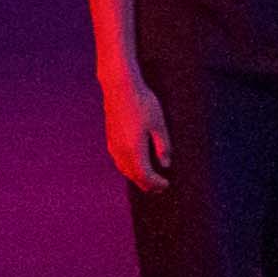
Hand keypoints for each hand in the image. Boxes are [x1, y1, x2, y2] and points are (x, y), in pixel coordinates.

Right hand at [105, 70, 175, 190]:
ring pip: (125, 170)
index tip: (167, 184)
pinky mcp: (110, 140)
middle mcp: (121, 151)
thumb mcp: (159, 124)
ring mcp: (113, 146)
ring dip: (137, 177)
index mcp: (134, 149)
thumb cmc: (143, 104)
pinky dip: (129, 169)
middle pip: (134, 176)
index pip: (145, 175)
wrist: (120, 88)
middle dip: (147, 184)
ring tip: (150, 181)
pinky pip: (120, 161)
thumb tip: (167, 165)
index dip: (156, 183)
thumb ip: (163, 146)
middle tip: (160, 188)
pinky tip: (136, 166)